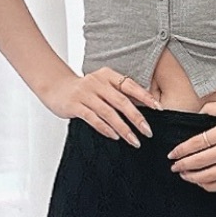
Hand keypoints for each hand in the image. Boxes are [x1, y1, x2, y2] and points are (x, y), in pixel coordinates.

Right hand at [41, 66, 162, 145]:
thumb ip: (118, 93)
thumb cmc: (84, 89)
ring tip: (134, 141)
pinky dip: (105, 128)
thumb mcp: (102, 85)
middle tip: (148, 132)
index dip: (145, 97)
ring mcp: (85, 94)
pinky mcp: (75, 105)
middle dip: (137, 118)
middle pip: (122, 102)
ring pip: (109, 113)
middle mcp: (97, 83)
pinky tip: (115, 137)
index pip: (130, 86)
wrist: (56, 86)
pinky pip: (93, 119)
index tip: (159, 109)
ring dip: (123, 128)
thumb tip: (143, 109)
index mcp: (107, 75)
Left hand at [168, 95, 215, 190]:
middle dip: (182, 166)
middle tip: (174, 167)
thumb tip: (197, 114)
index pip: (196, 144)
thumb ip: (213, 108)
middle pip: (199, 161)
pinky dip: (208, 185)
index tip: (172, 154)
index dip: (181, 150)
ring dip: (192, 177)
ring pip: (209, 176)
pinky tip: (202, 182)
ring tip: (185, 175)